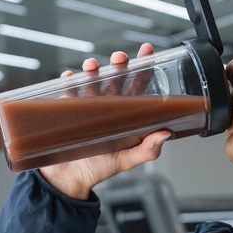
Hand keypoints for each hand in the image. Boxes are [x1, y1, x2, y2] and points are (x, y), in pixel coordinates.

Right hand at [37, 43, 171, 198]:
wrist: (69, 180)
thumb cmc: (99, 169)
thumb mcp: (127, 160)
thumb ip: (147, 150)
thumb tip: (165, 133)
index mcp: (125, 115)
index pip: (138, 87)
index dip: (144, 68)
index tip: (147, 51)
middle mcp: (107, 106)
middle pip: (115, 79)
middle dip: (118, 65)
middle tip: (120, 58)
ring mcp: (86, 107)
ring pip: (91, 81)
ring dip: (92, 70)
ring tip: (92, 66)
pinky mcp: (66, 111)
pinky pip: (67, 92)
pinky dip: (68, 83)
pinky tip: (70, 78)